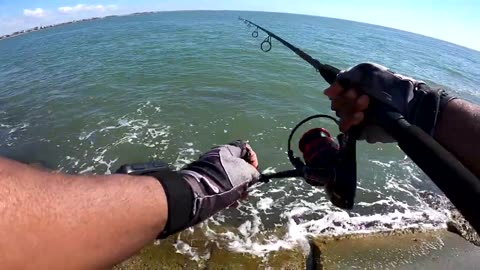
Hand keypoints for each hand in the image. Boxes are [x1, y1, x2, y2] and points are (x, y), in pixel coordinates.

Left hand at [180, 141, 259, 225]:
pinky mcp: (205, 182)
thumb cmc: (225, 180)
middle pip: (237, 165)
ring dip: (238, 188)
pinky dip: (228, 194)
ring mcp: (210, 170)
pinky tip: (231, 204)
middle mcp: (218, 157)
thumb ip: (253, 173)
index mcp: (228, 150)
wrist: (198, 193)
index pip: (245, 148)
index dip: (253, 159)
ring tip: (241, 199)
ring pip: (230, 178)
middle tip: (248, 189)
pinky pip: (221, 186)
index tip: (255, 172)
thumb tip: (254, 175)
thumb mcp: (245, 174)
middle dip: (246, 178)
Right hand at [325, 63, 453, 142]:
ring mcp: (358, 118)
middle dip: (346, 99)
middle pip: (336, 104)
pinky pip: (346, 129)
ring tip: (366, 105)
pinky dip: (351, 122)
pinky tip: (362, 117)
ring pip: (340, 116)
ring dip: (350, 109)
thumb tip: (327, 92)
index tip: (350, 88)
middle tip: (361, 96)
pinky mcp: (361, 131)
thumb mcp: (366, 71)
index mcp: (356, 89)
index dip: (339, 90)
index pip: (336, 93)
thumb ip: (343, 77)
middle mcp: (355, 103)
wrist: (408, 104)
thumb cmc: (389, 85)